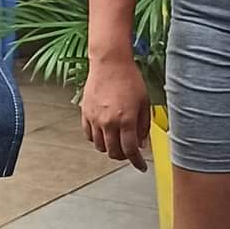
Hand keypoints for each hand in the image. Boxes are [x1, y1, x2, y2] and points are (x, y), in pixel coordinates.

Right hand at [81, 56, 150, 170]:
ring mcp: (95, 119)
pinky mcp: (85, 113)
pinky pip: (89, 136)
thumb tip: (141, 143)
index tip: (141, 166)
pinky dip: (97, 139)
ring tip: (117, 142)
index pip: (131, 151)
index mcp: (126, 120)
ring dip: (110, 149)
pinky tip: (105, 133)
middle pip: (114, 153)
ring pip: (101, 147)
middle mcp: (109, 122)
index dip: (137, 162)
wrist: (110, 62)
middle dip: (124, 156)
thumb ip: (143, 126)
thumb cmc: (130, 79)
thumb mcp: (144, 102)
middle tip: (130, 152)